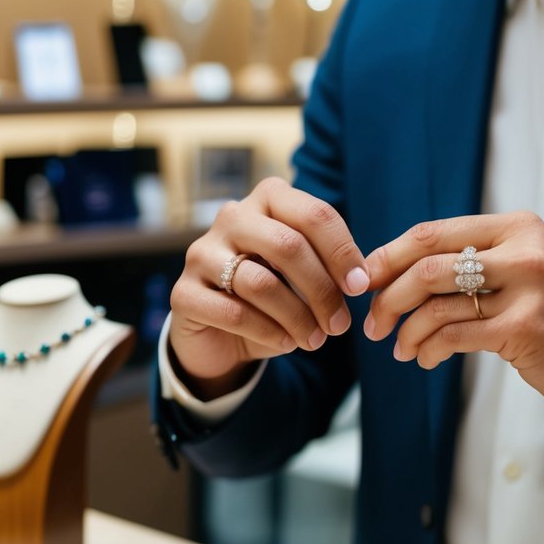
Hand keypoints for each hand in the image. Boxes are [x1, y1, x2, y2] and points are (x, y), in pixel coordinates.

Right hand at [169, 177, 369, 398]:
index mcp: (269, 200)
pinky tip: (286, 343)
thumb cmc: (273, 295)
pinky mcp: (184, 292)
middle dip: (322, 289)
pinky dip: (269, 332)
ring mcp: (202, 252)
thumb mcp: (305, 275)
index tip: (360, 286)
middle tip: (340, 324)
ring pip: (261, 282)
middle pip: (288, 245)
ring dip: (298, 318)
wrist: (220, 334)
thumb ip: (329, 267)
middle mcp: (232, 217)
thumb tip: (359, 280)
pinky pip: (234, 313)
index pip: (314, 214)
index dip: (343, 251)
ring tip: (316, 340)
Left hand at [363, 212, 543, 425]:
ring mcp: (526, 290)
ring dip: (406, 329)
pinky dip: (429, 349)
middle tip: (373, 322)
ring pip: (435, 303)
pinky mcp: (524, 330)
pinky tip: (425, 358)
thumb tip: (399, 268)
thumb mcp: (525, 269)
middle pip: (427, 264)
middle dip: (388, 295)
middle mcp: (522, 251)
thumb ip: (476, 260)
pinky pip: (453, 335)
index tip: (366, 280)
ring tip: (400, 348)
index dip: (390, 256)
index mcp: (518, 226)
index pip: (433, 233)